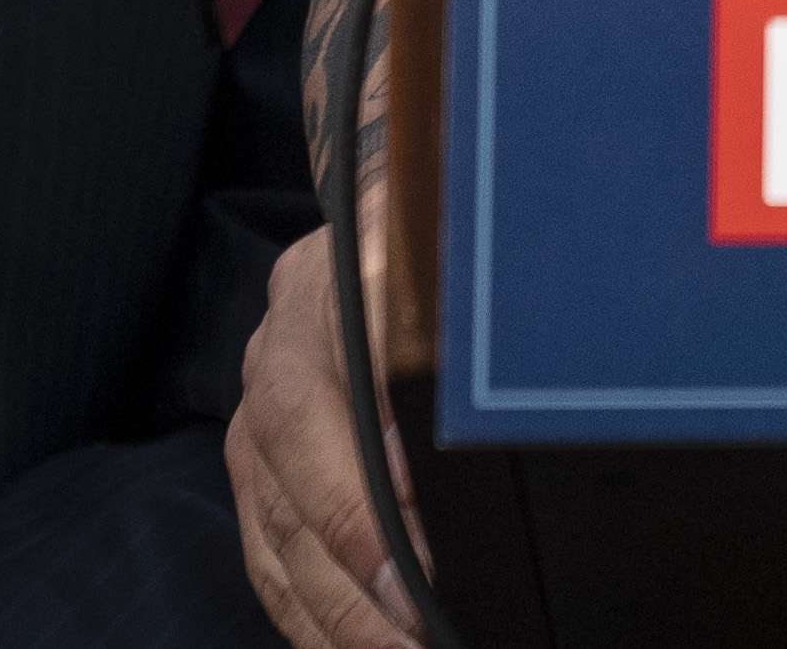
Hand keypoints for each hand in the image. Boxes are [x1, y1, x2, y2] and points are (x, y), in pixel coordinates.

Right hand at [236, 0, 425, 648]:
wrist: (390, 184)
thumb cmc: (446, 214)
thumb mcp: (459, 231)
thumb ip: (479, 295)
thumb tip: (531, 372)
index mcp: (318, 304)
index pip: (326, 428)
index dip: (368, 513)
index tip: (418, 580)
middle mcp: (271, 364)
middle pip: (298, 504)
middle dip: (359, 593)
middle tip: (420, 643)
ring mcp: (256, 420)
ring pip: (279, 543)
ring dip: (336, 619)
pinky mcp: (260, 463)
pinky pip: (270, 553)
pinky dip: (310, 610)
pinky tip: (356, 640)